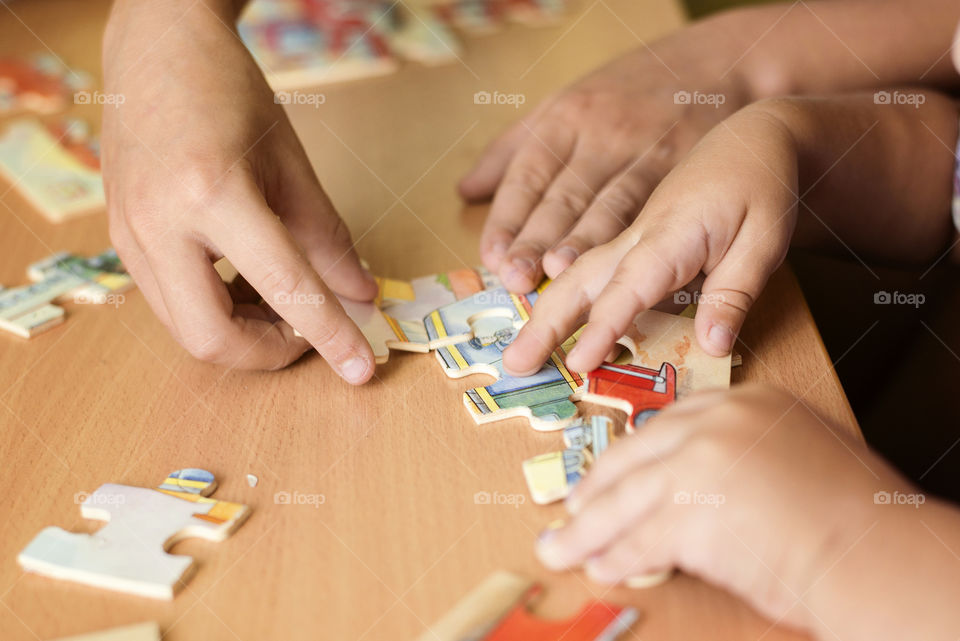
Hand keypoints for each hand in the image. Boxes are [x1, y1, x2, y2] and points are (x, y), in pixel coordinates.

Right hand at [102, 0, 377, 378]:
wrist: (156, 51)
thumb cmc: (228, 93)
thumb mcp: (291, 163)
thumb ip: (328, 238)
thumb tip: (362, 296)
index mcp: (212, 194)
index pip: (285, 288)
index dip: (330, 336)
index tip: (361, 369)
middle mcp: (159, 225)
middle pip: (212, 339)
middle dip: (269, 354)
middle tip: (309, 334)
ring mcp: (130, 236)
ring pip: (186, 329)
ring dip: (242, 334)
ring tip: (281, 304)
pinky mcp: (122, 241)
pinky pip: (170, 303)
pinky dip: (215, 311)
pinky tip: (245, 285)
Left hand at [459, 41, 747, 293]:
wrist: (713, 63)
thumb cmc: (626, 91)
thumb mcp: (562, 104)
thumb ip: (512, 150)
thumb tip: (467, 191)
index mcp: (564, 118)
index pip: (527, 174)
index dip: (506, 218)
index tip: (492, 256)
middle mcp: (601, 134)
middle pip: (562, 194)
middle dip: (536, 238)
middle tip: (516, 276)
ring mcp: (645, 150)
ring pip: (608, 203)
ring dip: (583, 241)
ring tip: (560, 272)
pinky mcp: (683, 165)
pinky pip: (654, 207)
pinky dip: (634, 239)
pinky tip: (623, 266)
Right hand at [502, 99, 798, 374]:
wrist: (753, 136)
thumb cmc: (763, 186)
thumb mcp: (765, 241)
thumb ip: (734, 293)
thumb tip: (711, 347)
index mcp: (671, 233)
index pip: (630, 287)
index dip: (603, 327)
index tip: (579, 363)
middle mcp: (638, 234)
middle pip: (579, 278)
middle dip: (544, 323)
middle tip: (513, 364)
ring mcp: (630, 235)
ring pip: (575, 273)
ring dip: (543, 312)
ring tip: (517, 352)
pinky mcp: (631, 239)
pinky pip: (587, 269)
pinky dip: (559, 295)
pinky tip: (546, 322)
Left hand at [535, 385, 915, 632]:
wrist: (874, 549)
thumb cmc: (849, 513)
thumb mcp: (793, 453)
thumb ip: (740, 454)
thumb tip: (692, 484)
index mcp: (743, 402)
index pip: (665, 425)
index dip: (629, 456)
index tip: (608, 474)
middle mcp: (716, 422)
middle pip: (633, 456)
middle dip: (596, 490)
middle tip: (571, 508)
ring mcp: (698, 462)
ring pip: (624, 500)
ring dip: (588, 530)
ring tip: (563, 547)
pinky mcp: (688, 508)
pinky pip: (638, 538)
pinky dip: (617, 556)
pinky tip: (603, 565)